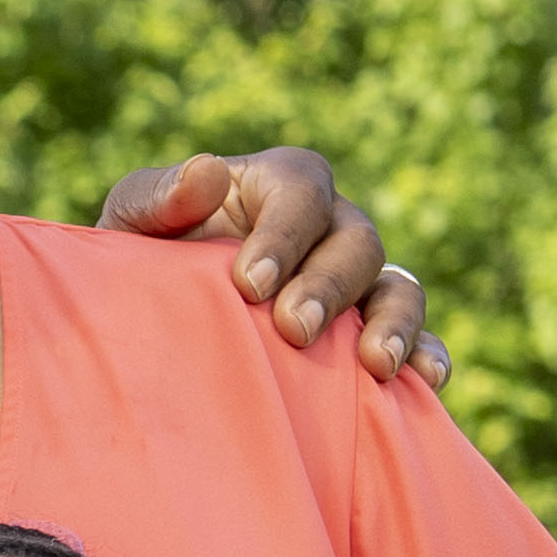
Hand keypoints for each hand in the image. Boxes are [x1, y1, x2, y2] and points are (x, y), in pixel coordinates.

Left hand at [94, 146, 439, 389]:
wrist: (149, 328)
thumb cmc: (142, 263)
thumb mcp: (130, 223)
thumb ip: (158, 196)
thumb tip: (207, 173)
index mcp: (279, 186)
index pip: (301, 192)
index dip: (284, 234)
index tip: (247, 284)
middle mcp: (330, 226)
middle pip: (356, 241)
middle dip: (328, 286)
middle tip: (293, 330)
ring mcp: (356, 282)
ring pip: (398, 287)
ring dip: (394, 322)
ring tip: (375, 364)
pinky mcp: (370, 333)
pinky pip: (417, 339)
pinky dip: (427, 355)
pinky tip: (425, 382)